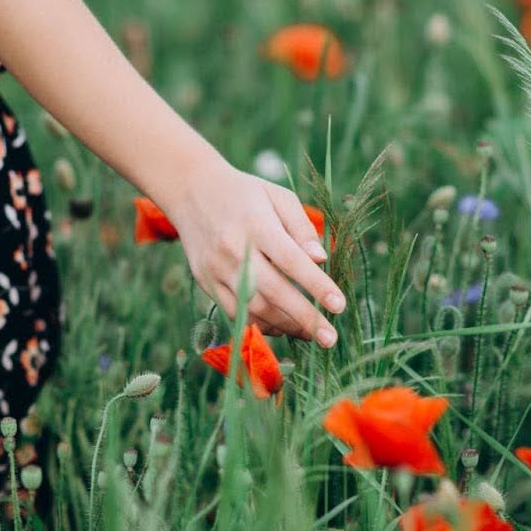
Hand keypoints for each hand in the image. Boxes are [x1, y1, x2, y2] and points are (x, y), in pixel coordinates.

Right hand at [161, 161, 344, 346]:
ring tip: (311, 334)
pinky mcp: (206, 283)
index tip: (339, 305)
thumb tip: (321, 259)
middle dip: (304, 318)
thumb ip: (301, 227)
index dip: (316, 285)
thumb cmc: (245, 193)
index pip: (290, 260)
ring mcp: (216, 270)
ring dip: (285, 325)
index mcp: (256, 224)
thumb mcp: (278, 196)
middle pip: (273, 292)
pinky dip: (260, 325)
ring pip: (254, 308)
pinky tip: (282, 327)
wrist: (191, 191)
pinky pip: (235, 313)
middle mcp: (233, 250)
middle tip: (330, 339)